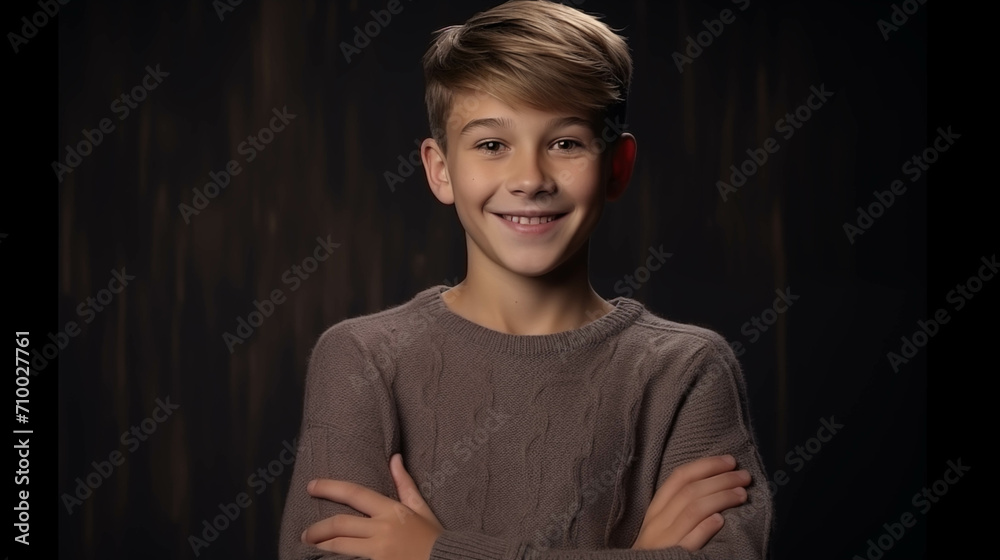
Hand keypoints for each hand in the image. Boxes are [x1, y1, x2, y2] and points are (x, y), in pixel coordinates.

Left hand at [301, 454, 443, 559]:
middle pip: (340, 524)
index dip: (330, 488)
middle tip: (306, 534)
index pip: (355, 494)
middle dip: (318, 528)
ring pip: (340, 545)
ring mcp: (378, 552)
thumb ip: (405, 484)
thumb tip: (394, 458)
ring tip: (311, 546)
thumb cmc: (433, 538)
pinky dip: (337, 559)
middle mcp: (382, 530)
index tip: (312, 486)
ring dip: (322, 545)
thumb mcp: (421, 509)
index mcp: (391, 511)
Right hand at [631, 455, 749, 550]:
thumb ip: (677, 509)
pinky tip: (721, 520)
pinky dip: (705, 527)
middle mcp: (657, 523)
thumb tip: (711, 486)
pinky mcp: (672, 558)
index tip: (729, 461)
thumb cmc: (657, 552)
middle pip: (690, 491)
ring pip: (693, 510)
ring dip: (720, 498)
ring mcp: (664, 541)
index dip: (705, 466)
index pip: (679, 478)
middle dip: (720, 479)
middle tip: (744, 476)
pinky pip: (689, 540)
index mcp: (655, 510)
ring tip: (742, 494)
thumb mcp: (660, 527)